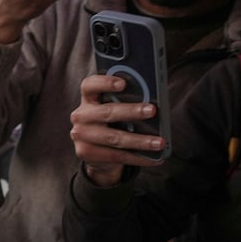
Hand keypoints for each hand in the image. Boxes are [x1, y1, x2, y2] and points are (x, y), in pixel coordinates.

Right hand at [70, 72, 164, 186]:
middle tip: (152, 110)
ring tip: (159, 142)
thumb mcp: (115, 108)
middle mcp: (81, 116)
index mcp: (88, 99)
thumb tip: (153, 101)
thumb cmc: (113, 123)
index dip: (105, 82)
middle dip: (131, 111)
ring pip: (113, 138)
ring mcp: (81, 135)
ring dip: (140, 141)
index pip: (90, 85)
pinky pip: (116, 156)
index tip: (123, 83)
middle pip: (106, 112)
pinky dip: (138, 158)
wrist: (96, 152)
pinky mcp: (85, 153)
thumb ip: (125, 101)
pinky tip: (154, 158)